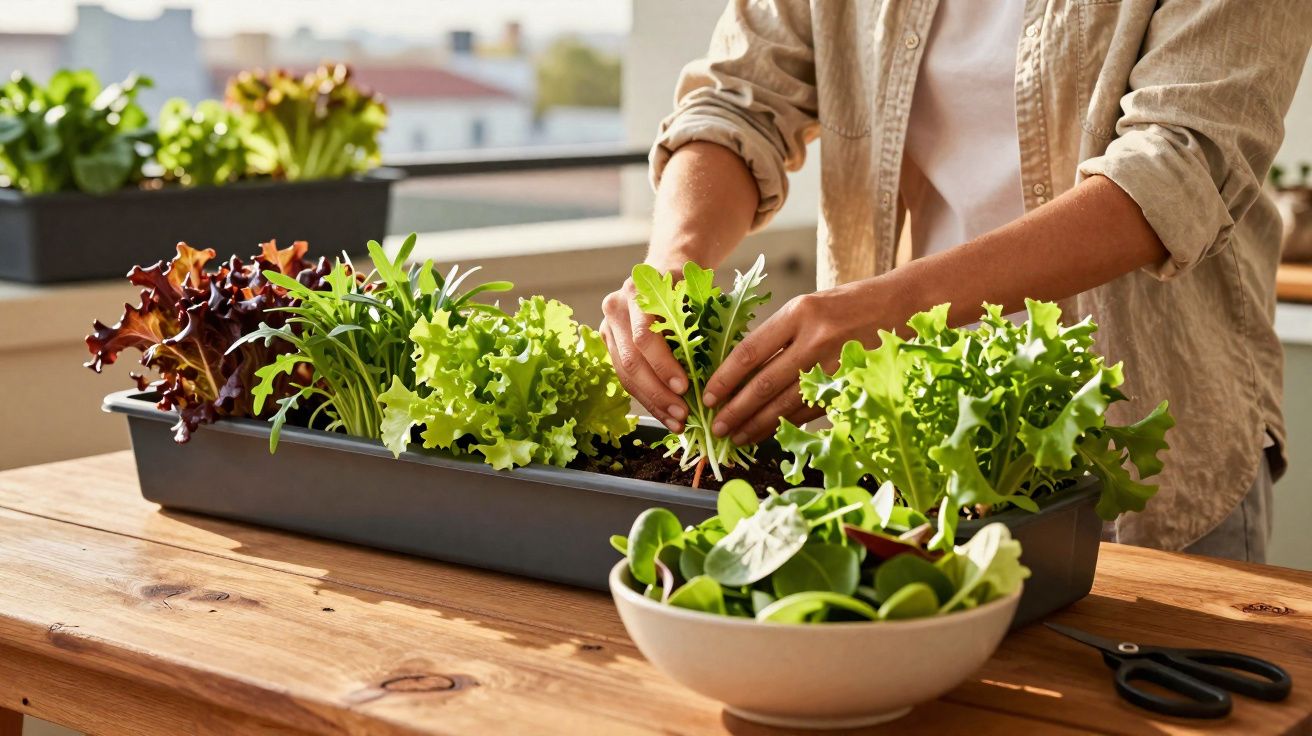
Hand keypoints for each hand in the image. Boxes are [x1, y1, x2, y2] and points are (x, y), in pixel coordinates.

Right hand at [600, 274, 689, 431]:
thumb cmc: (688, 283)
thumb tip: (717, 370)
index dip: (663, 365)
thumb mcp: (697, 293)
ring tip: (676, 421)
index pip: (644, 336)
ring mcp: (608, 327)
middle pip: (631, 360)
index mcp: (637, 291)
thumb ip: (700, 323)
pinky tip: (665, 414)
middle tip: (682, 414)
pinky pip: (625, 378)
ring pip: (625, 374)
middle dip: (658, 392)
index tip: (685, 387)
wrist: (665, 269)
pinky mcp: (609, 344)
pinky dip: (647, 399)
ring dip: (653, 402)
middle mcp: (615, 307)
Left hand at [702, 290, 864, 444]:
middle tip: (716, 427)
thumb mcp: (808, 306)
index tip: (708, 396)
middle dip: (736, 410)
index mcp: (799, 312)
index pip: (750, 352)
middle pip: (764, 384)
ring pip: (786, 403)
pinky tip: (769, 433)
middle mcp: (816, 338)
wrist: (902, 306)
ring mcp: (835, 365)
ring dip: (757, 424)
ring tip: (737, 436)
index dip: (725, 379)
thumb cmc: (849, 305)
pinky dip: (786, 425)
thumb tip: (739, 372)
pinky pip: (810, 411)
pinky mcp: (850, 385)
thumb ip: (778, 335)